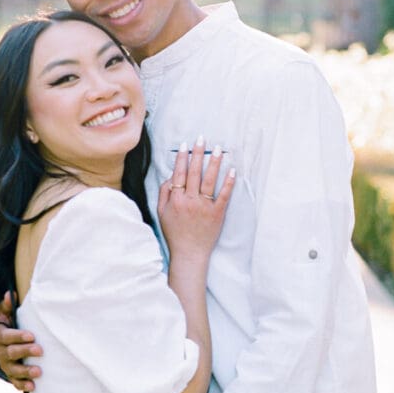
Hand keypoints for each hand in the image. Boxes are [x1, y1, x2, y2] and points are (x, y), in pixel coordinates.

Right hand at [0, 292, 42, 390]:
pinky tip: (33, 386)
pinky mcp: (10, 375)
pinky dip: (23, 385)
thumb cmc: (8, 323)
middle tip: (40, 350)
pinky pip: (15, 382)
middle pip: (11, 353)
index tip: (32, 335)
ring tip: (39, 371)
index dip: (19, 336)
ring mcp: (5, 365)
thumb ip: (7, 306)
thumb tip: (10, 294)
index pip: (7, 336)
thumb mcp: (5, 313)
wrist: (1, 341)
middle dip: (25, 352)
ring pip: (13, 370)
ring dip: (25, 372)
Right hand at [157, 136, 234, 261]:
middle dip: (198, 154)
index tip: (186, 145)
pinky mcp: (217, 214)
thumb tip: (171, 176)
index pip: (179, 173)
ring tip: (219, 149)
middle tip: (202, 139)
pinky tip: (232, 170)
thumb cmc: (175, 233)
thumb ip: (164, 193)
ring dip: (214, 163)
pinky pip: (224, 195)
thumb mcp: (161, 212)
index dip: (182, 158)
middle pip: (194, 172)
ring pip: (209, 180)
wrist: (189, 254)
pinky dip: (228, 182)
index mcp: (176, 199)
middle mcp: (190, 201)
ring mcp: (204, 207)